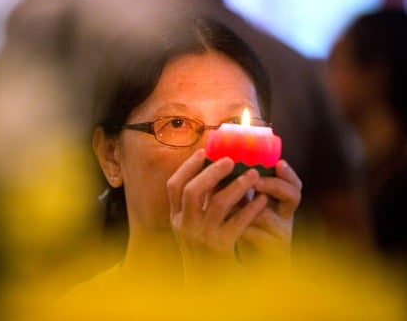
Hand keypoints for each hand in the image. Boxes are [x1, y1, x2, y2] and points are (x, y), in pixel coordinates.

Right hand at [167, 149, 269, 281]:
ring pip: (217, 204)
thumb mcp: (193, 227)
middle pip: (192, 191)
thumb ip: (198, 205)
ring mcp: (200, 238)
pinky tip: (263, 201)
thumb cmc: (205, 250)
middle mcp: (183, 226)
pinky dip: (251, 210)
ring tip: (253, 175)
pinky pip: (237, 224)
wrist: (208, 285)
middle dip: (211, 172)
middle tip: (231, 160)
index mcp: (176, 218)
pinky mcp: (220, 249)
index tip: (204, 152)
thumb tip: (214, 171)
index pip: (174, 185)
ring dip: (237, 186)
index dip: (188, 166)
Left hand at [237, 160, 301, 269]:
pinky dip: (242, 228)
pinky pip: (257, 236)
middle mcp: (285, 216)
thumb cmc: (237, 228)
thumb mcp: (239, 204)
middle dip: (272, 185)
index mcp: (278, 200)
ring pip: (267, 215)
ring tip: (230, 203)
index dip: (288, 173)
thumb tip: (213, 162)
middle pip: (292, 194)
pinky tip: (229, 226)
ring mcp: (281, 235)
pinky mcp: (273, 253)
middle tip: (255, 180)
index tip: (278, 163)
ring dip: (246, 208)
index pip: (292, 182)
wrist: (239, 265)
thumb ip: (233, 185)